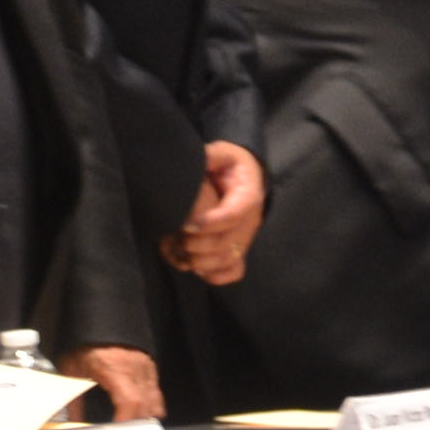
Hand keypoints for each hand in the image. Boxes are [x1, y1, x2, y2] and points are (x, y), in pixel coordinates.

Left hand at [69, 343, 165, 424]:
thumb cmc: (84, 343)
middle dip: (135, 426)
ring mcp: (146, 368)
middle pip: (144, 406)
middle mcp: (135, 370)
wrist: (100, 319)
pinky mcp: (150, 367)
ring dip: (144, 418)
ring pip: (153, 401)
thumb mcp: (72, 369)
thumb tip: (73, 423)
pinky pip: (156, 392)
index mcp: (115, 370)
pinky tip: (142, 416)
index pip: (130, 401)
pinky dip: (151, 406)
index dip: (126, 421)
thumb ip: (74, 399)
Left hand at [161, 140, 265, 284]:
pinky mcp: (240, 250)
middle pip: (229, 243)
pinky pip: (234, 271)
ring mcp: (246, 238)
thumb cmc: (230, 165)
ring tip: (181, 252)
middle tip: (178, 237)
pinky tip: (195, 267)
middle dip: (199, 245)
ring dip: (202, 262)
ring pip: (229, 260)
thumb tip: (199, 158)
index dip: (210, 223)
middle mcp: (251, 221)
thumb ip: (212, 155)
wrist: (245, 178)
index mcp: (248, 196)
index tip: (187, 224)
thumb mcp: (224, 153)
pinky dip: (214, 276)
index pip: (234, 215)